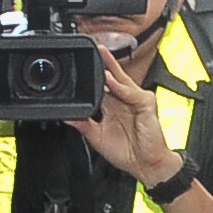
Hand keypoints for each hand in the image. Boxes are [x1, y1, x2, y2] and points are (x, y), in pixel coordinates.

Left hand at [74, 50, 175, 183]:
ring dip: (111, 67)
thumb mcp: (97, 138)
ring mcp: (136, 100)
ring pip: (122, 80)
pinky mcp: (146, 103)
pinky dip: (120, 86)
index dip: (94, 75)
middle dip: (105, 61)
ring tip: (101, 54)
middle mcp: (124, 100)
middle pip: (113, 76)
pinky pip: (131, 92)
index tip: (81, 65)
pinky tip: (110, 79)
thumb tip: (66, 117)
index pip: (102, 85)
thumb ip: (83, 125)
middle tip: (94, 47)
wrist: (145, 165)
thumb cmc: (127, 153)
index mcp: (113, 107)